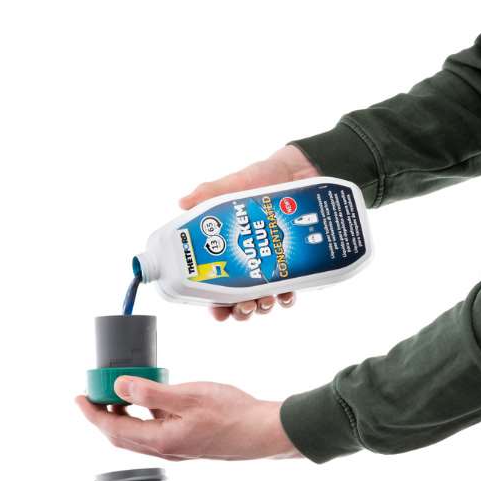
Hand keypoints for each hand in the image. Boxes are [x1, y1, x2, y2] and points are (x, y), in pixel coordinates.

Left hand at [76, 377, 300, 460]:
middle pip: (121, 436)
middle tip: (92, 395)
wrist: (262, 432)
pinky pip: (154, 431)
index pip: (113, 429)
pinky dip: (143, 416)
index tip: (79, 398)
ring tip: (116, 394)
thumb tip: (119, 388)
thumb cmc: (232, 414)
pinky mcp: (187, 442)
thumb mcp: (188, 396)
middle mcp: (165, 449)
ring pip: (137, 435)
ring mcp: (176, 448)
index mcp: (160, 440)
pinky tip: (150, 399)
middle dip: (103, 416)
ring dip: (122, 416)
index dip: (92, 414)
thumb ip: (151, 393)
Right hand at [180, 144, 317, 321]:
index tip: (218, 311)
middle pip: (239, 300)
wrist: (298, 170)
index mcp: (224, 251)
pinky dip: (287, 297)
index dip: (215, 304)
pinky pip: (289, 288)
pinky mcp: (293, 263)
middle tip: (245, 306)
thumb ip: (208, 193)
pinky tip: (286, 294)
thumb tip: (183, 203)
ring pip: (263, 300)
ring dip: (262, 307)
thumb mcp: (232, 183)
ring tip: (266, 301)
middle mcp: (245, 263)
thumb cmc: (261, 177)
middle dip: (240, 310)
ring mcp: (269, 265)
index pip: (214, 286)